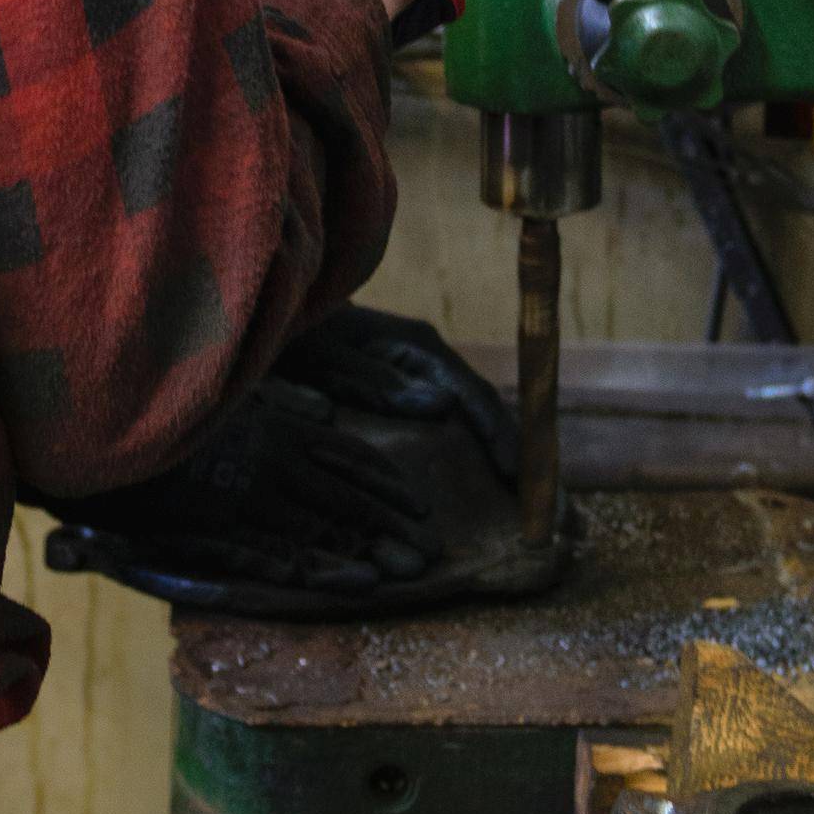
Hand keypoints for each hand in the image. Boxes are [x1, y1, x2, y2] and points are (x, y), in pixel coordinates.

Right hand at [44, 377, 442, 596]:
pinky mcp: (216, 519)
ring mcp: (245, 488)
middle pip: (345, 495)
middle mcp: (271, 456)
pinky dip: (312, 566)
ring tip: (404, 575)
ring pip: (318, 526)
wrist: (107, 416)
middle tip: (432, 555)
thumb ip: (281, 402)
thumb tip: (326, 408)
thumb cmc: (172, 404)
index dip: (386, 482)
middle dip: (392, 525)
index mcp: (278, 423)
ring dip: (365, 551)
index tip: (420, 506)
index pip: (347, 455)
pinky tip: (345, 582)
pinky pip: (271, 549)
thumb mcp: (238, 392)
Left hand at [277, 304, 517, 480]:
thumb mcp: (332, 360)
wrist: (277, 313)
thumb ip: (381, 381)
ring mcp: (421, 371)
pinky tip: (475, 476)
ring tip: (517, 495)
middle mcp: (431, 358)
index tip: (518, 478)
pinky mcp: (408, 385)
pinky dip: (470, 445)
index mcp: (422, 348)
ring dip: (496, 449)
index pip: (479, 397)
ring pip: (472, 413)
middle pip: (485, 406)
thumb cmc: (300, 336)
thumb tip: (444, 406)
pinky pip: (450, 418)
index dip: (503, 437)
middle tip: (536, 499)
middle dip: (513, 448)